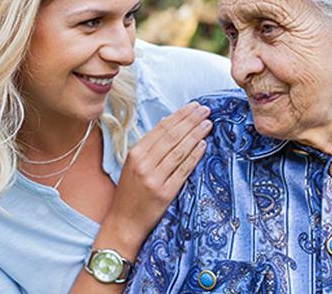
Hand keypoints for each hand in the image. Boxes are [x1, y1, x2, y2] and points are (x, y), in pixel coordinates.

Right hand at [95, 101, 211, 257]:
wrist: (123, 223)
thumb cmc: (130, 193)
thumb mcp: (133, 165)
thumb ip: (150, 145)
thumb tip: (168, 121)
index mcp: (135, 154)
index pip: (161, 129)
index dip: (179, 115)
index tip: (193, 107)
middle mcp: (143, 164)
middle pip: (172, 136)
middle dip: (191, 121)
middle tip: (205, 110)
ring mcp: (154, 179)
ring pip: (179, 151)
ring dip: (196, 135)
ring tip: (208, 124)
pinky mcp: (165, 193)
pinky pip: (183, 170)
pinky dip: (194, 156)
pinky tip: (203, 145)